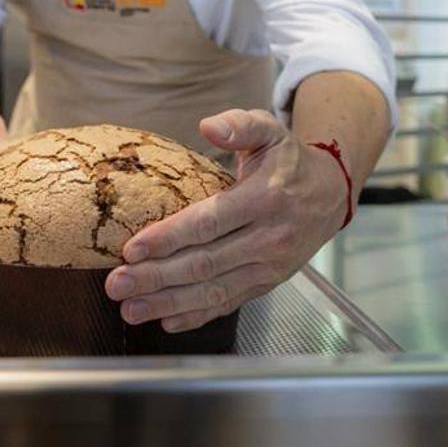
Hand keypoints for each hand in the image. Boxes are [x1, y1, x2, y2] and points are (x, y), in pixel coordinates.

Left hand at [104, 109, 348, 332]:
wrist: (331, 193)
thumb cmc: (289, 161)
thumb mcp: (270, 130)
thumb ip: (239, 125)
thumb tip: (208, 126)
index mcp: (265, 198)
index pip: (210, 223)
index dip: (170, 237)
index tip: (132, 248)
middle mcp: (269, 237)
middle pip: (205, 263)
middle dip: (156, 277)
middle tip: (116, 284)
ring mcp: (269, 266)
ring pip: (213, 289)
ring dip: (169, 302)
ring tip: (130, 308)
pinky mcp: (267, 283)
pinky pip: (230, 302)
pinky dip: (197, 316)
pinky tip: (166, 321)